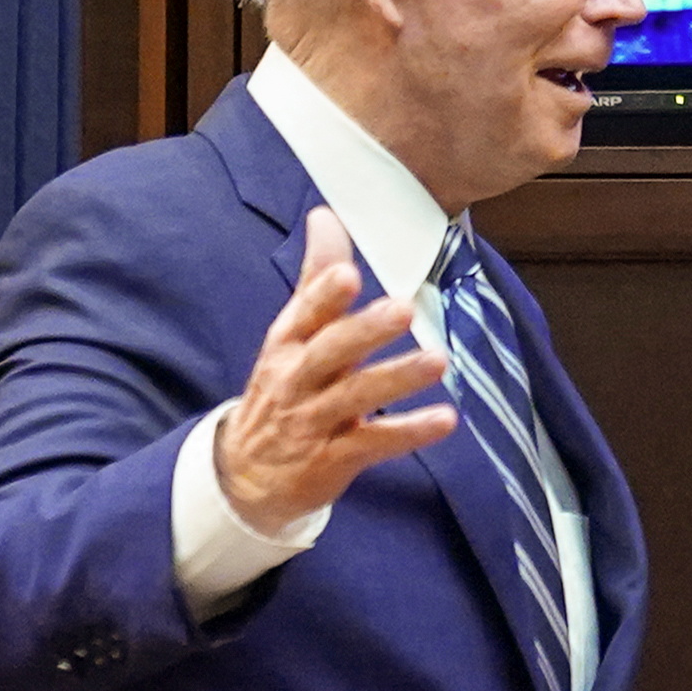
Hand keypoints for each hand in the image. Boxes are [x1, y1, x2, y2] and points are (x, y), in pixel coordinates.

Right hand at [213, 208, 455, 536]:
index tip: (347, 273)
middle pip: (330, 352)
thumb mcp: (293, 334)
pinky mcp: (334, 458)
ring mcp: (313, 421)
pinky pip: (376, 443)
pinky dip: (410, 432)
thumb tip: (326, 215)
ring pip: (356, 396)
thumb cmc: (282, 389)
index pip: (304, 313)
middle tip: (403, 309)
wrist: (245, 476)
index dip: (324, 295)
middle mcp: (297, 379)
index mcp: (288, 344)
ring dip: (398, 378)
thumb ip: (317, 278)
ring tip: (439, 360)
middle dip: (364, 331)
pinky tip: (446, 419)